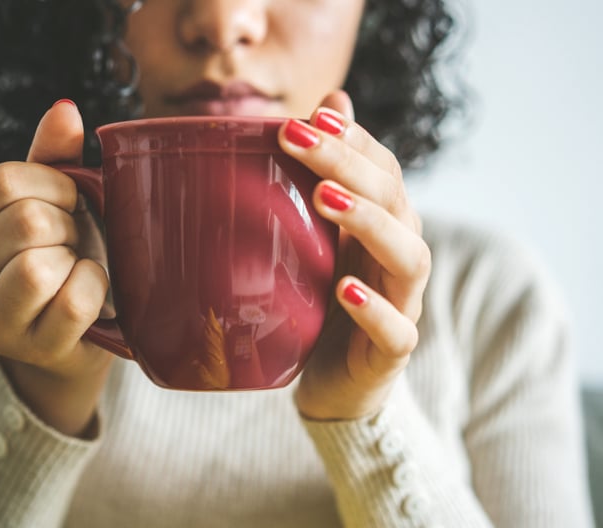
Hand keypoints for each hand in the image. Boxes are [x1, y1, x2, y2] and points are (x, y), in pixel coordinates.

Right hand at [0, 100, 112, 435]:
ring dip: (77, 258)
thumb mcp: (52, 205)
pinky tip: (89, 291)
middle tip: (75, 242)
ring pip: (38, 266)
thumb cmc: (63, 261)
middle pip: (25, 221)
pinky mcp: (30, 350)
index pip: (3, 182)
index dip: (55, 185)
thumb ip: (54, 159)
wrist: (74, 337)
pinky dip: (95, 288)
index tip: (71, 203)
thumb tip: (65, 109)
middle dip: (69, 225)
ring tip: (76, 267)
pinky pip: (72, 302)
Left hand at [279, 91, 430, 420]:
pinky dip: (374, 309)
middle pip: (393, 200)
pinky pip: (397, 330)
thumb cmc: (325, 302)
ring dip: (368, 222)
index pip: (382, 169)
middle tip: (298, 138)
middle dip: (347, 163)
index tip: (310, 116)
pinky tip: (344, 289)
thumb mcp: (318, 237)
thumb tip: (327, 103)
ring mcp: (402, 303)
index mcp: (384, 226)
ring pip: (408, 256)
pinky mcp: (393, 351)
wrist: (336, 382)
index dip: (353, 140)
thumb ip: (325, 177)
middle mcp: (400, 256)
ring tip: (324, 198)